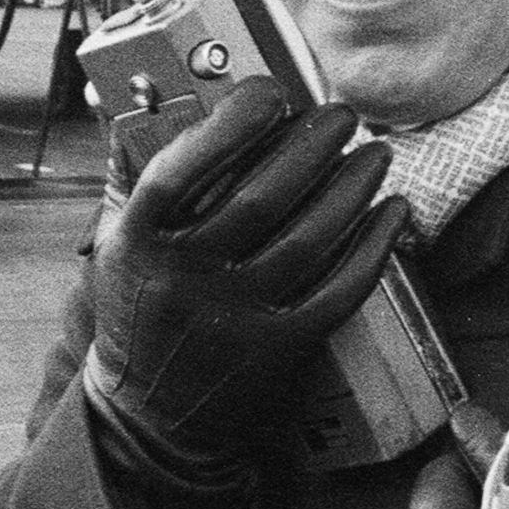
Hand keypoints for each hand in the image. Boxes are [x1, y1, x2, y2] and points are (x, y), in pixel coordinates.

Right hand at [84, 78, 408, 464]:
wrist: (146, 416)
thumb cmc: (139, 310)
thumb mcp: (116, 245)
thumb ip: (141, 179)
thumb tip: (178, 104)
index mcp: (137, 242)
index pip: (182, 169)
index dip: (231, 124)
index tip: (270, 92)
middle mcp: (184, 280)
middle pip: (260, 197)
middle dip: (311, 145)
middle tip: (341, 114)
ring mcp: (233, 319)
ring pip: (309, 239)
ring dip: (352, 187)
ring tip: (375, 153)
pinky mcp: (278, 349)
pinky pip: (339, 289)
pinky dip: (373, 246)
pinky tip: (392, 212)